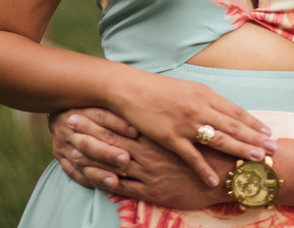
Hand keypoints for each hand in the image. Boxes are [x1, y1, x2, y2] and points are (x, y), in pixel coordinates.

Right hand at [51, 107, 135, 189]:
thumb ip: (117, 103)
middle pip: (89, 142)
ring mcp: (63, 145)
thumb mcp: (99, 99)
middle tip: (126, 160)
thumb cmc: (90, 103)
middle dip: (107, 153)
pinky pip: (74, 173)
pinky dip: (89, 179)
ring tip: (114, 181)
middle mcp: (69, 129)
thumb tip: (141, 106)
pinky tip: (105, 185)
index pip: (100, 116)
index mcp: (79, 110)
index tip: (136, 132)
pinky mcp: (61, 159)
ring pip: (81, 161)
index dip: (118, 124)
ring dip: (98, 172)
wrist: (60, 110)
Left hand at [54, 108, 230, 209]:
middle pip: (113, 135)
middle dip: (88, 127)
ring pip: (112, 159)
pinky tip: (84, 176)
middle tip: (64, 119)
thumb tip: (167, 106)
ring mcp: (150, 167)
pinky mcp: (151, 188)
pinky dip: (101, 180)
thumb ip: (182, 118)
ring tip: (66, 144)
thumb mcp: (197, 130)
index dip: (101, 112)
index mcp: (162, 128)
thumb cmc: (216, 154)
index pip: (125, 118)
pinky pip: (120, 184)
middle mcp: (152, 146)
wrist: (229, 179)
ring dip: (89, 152)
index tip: (79, 104)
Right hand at [110, 70, 277, 186]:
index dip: (253, 123)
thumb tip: (225, 114)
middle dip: (255, 139)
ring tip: (256, 161)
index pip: (235, 111)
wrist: (131, 89)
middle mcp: (199, 108)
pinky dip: (204, 169)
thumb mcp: (188, 89)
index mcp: (205, 95)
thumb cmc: (160, 89)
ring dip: (240, 151)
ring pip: (219, 139)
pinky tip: (214, 180)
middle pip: (233, 126)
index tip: (268, 133)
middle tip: (273, 150)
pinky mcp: (170, 137)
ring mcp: (186, 124)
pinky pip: (191, 156)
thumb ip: (207, 102)